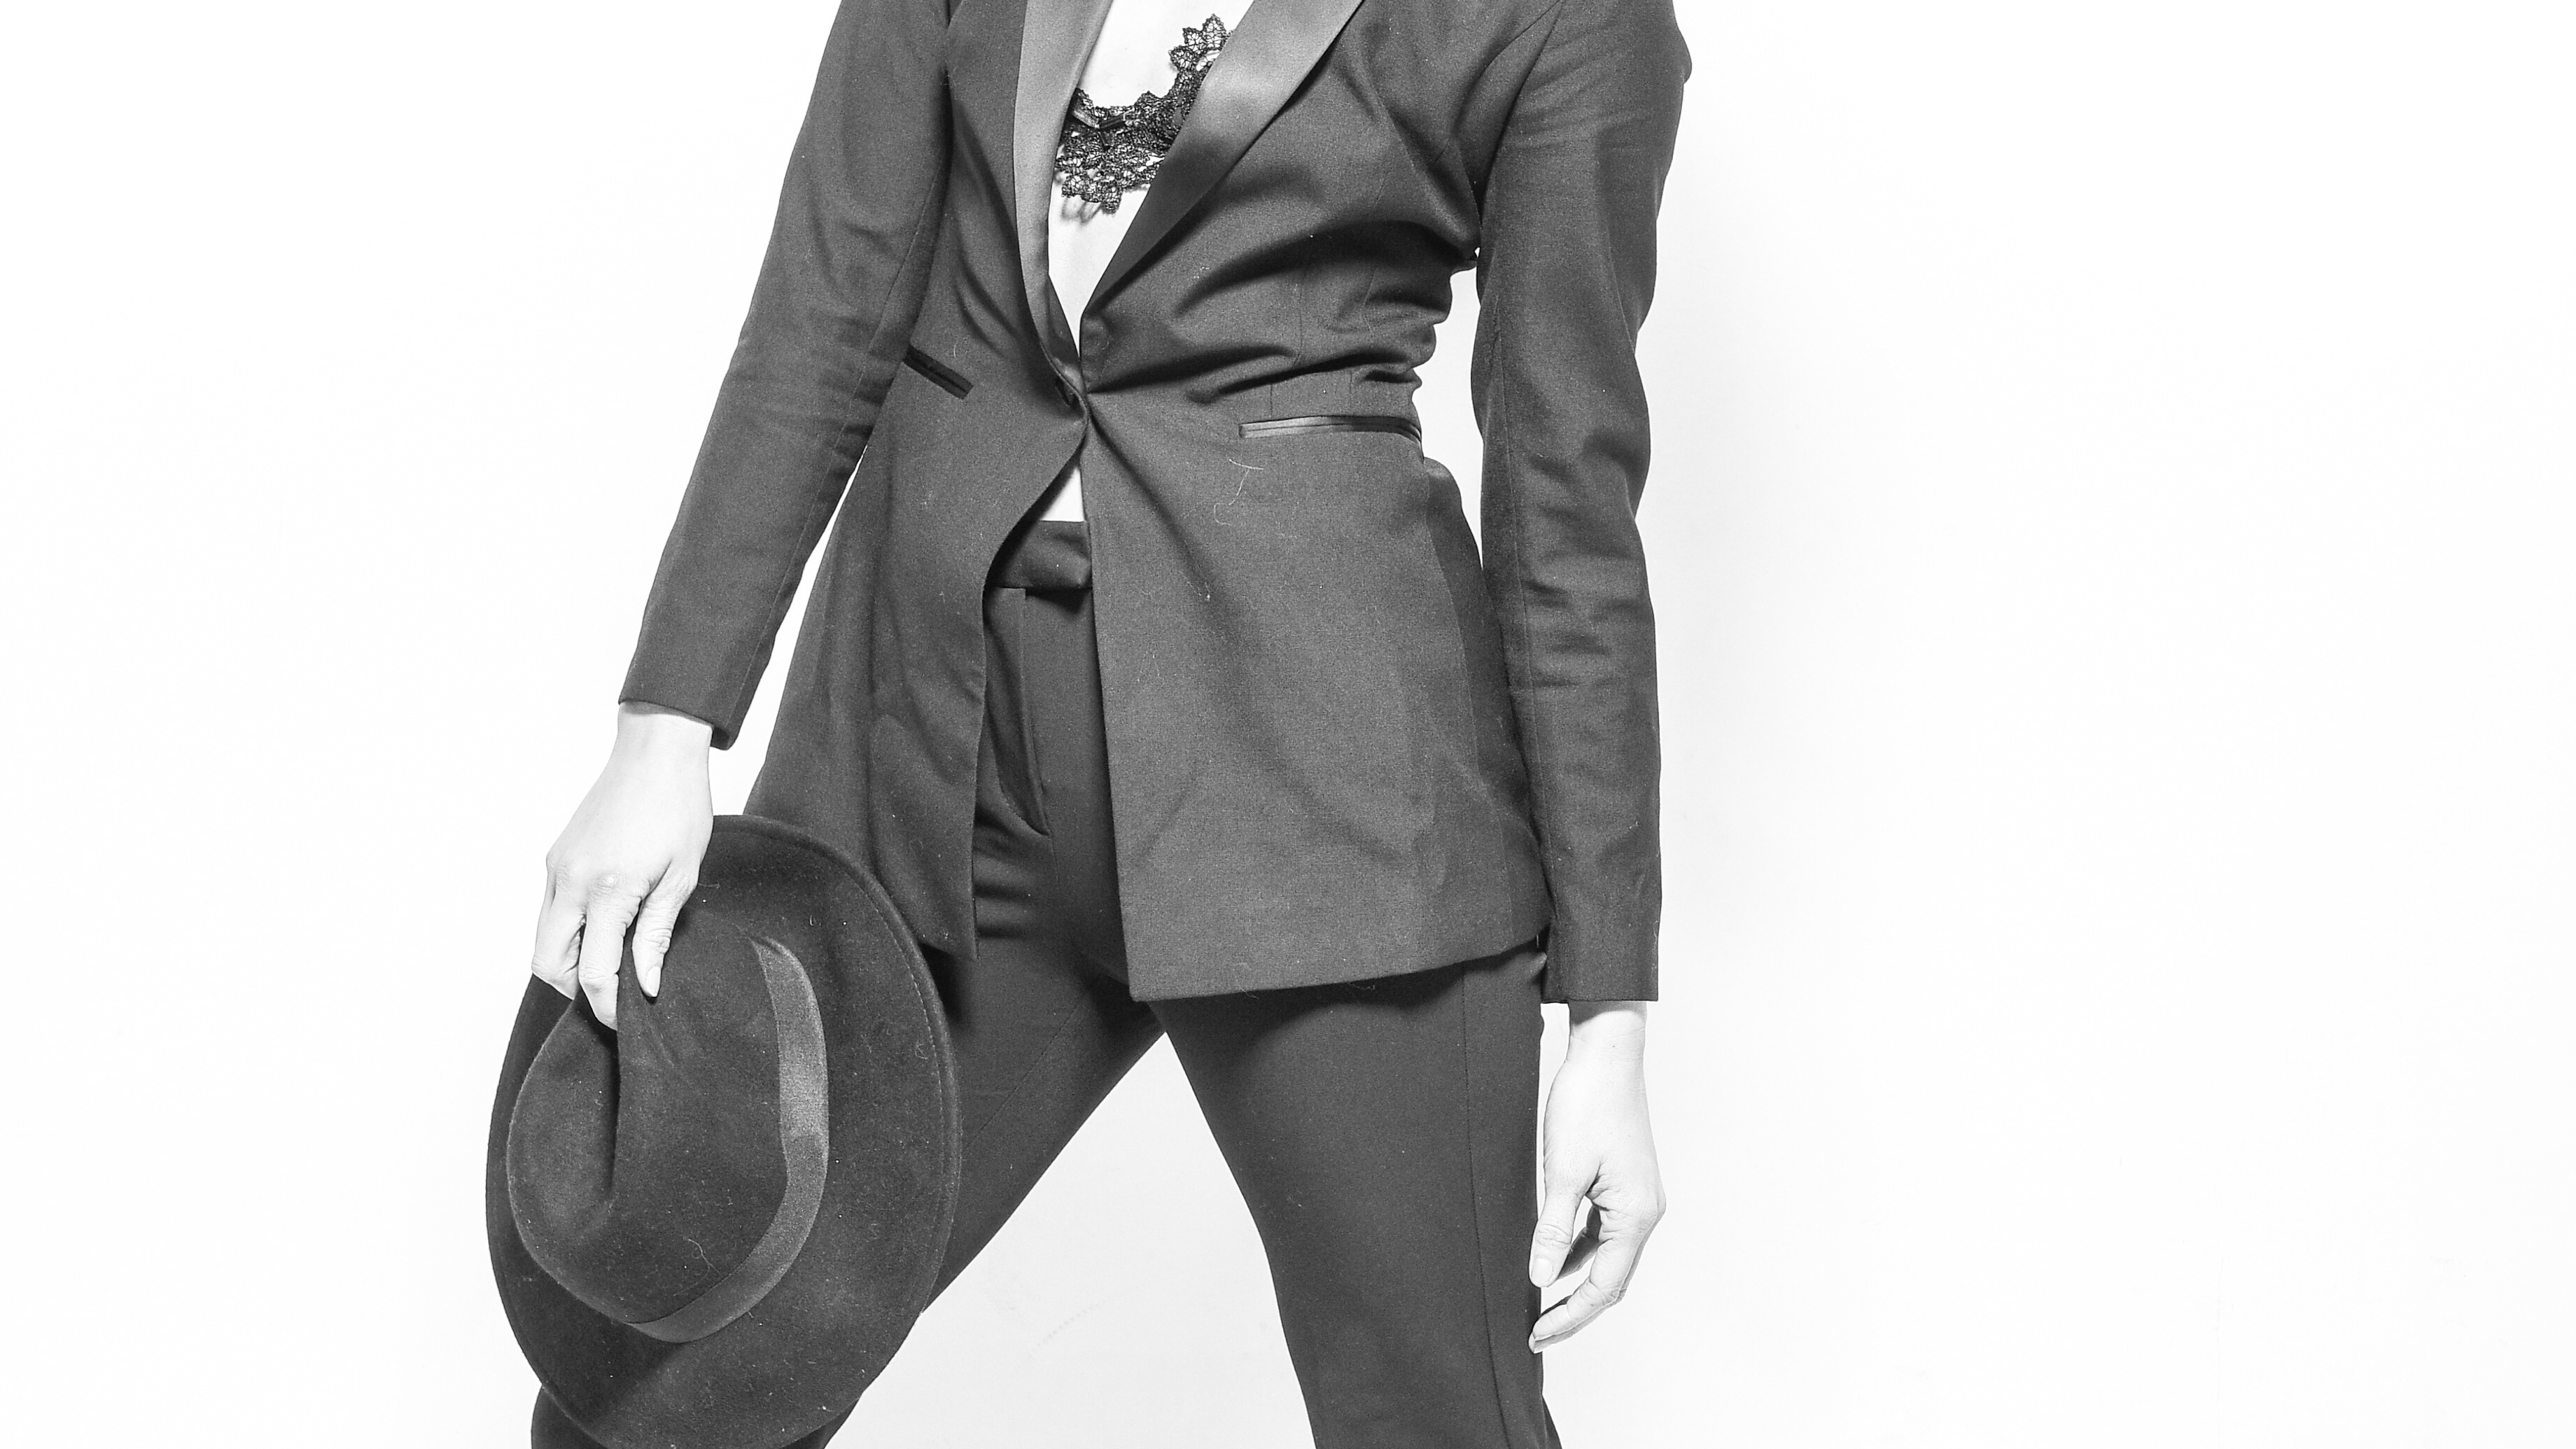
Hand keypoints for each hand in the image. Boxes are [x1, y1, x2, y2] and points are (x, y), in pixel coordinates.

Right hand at [530, 703, 714, 1027]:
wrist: (655, 752)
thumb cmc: (678, 808)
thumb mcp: (681, 877)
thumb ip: (657, 935)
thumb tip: (646, 984)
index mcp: (608, 892)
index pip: (593, 973)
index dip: (610, 1006)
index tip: (631, 1017)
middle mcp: (570, 882)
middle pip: (549, 966)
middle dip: (577, 990)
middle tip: (616, 993)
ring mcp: (557, 869)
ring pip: (543, 940)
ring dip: (569, 962)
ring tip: (613, 962)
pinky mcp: (555, 857)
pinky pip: (549, 911)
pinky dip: (567, 933)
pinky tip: (603, 929)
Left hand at [1528, 1000, 1663, 1350]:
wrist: (1606, 1053)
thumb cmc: (1586, 1104)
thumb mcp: (1562, 1171)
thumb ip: (1553, 1229)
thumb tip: (1541, 1279)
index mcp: (1637, 1215)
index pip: (1604, 1286)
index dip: (1570, 1316)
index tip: (1536, 1335)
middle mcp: (1646, 1212)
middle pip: (1613, 1280)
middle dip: (1577, 1309)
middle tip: (1536, 1331)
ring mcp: (1638, 1198)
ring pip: (1609, 1258)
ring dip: (1579, 1282)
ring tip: (1541, 1304)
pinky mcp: (1625, 1185)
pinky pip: (1605, 1233)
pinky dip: (1581, 1252)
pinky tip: (1554, 1259)